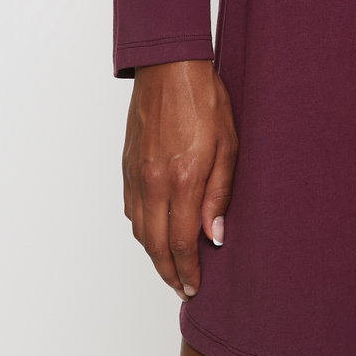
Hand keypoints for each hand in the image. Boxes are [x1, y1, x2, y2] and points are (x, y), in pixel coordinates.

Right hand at [122, 58, 237, 299]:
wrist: (169, 67)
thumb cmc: (205, 100)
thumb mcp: (228, 146)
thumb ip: (219, 195)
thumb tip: (215, 237)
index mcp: (182, 180)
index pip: (181, 243)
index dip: (187, 271)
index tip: (193, 288)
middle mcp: (154, 183)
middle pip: (154, 244)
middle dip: (168, 272)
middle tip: (181, 288)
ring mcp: (136, 174)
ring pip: (139, 229)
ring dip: (152, 254)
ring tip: (169, 266)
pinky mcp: (128, 164)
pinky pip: (130, 207)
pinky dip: (140, 228)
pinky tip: (153, 231)